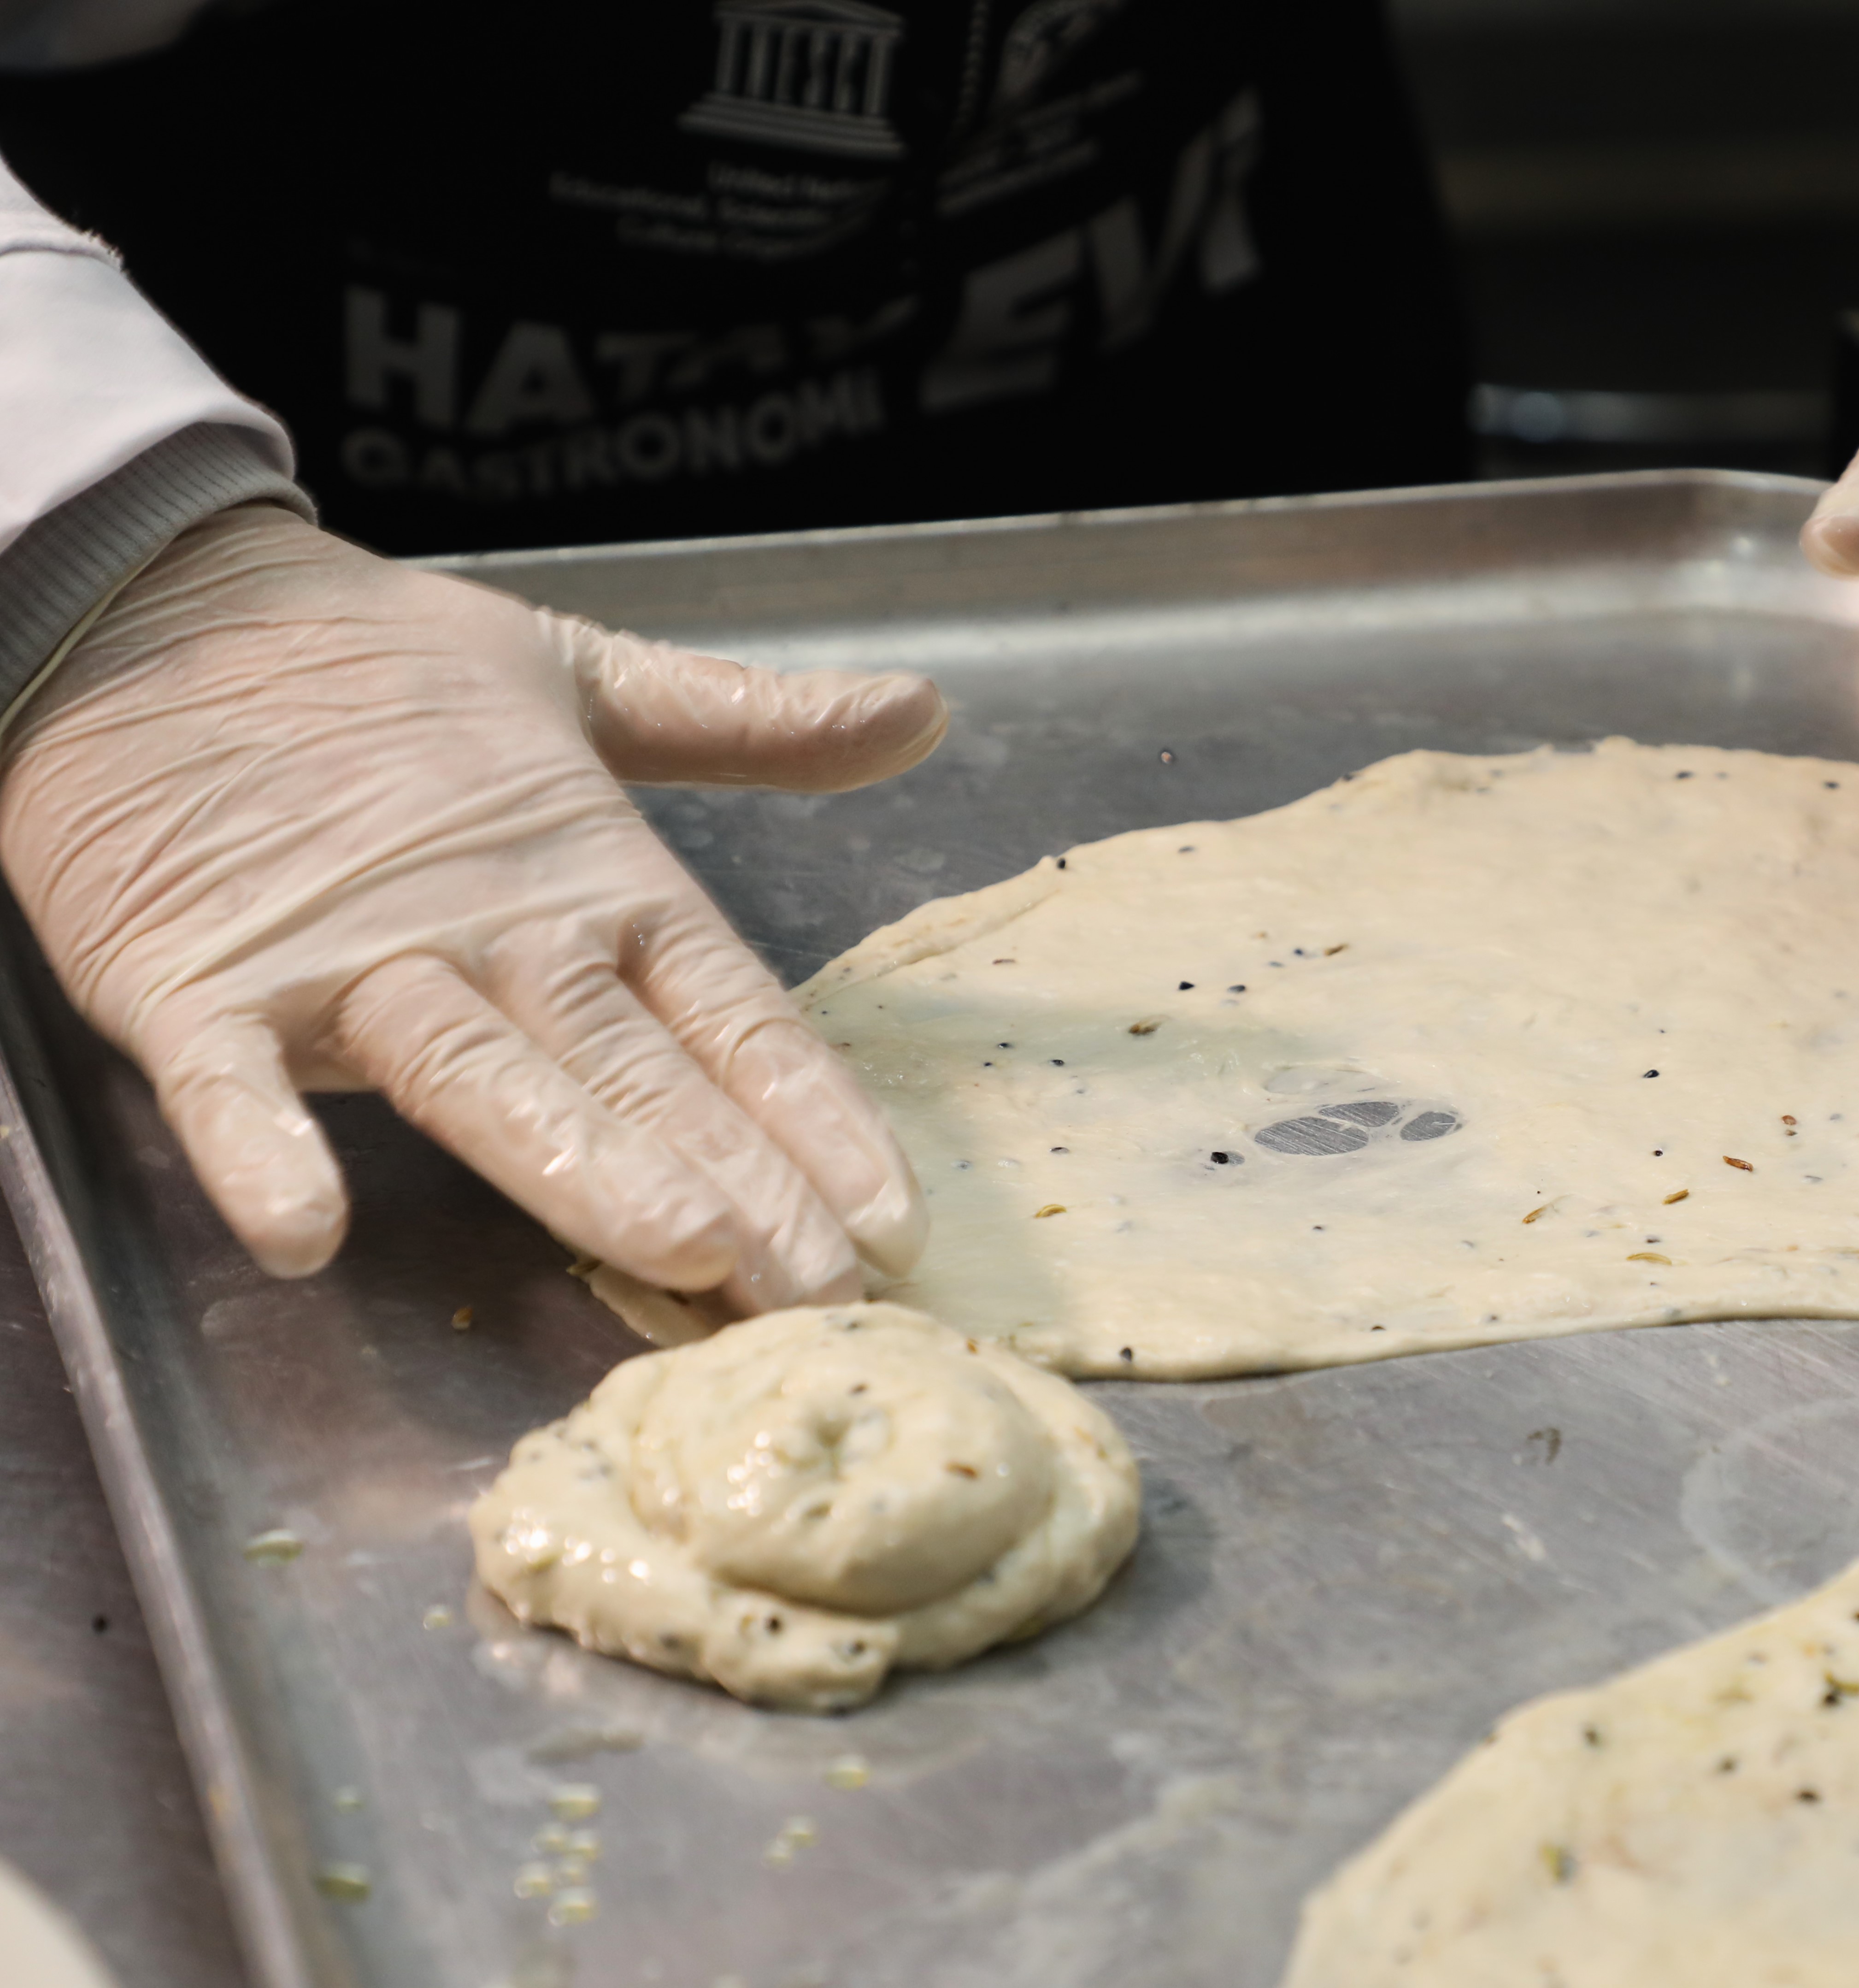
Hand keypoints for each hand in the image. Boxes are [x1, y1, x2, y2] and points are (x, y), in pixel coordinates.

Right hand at [0, 506, 947, 1308]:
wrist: (151, 599)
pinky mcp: (192, 974)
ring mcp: (340, 956)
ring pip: (480, 1074)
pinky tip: (304, 1230)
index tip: (891, 1223)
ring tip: (679, 1250)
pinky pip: (225, 1077)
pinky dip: (259, 1146)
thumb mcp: (585, 678)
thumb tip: (922, 710)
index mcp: (588, 871)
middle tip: (822, 1291)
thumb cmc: (379, 667)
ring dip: (578, 1163)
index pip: (732, 1013)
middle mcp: (487, 925)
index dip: (816, 1115)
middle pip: (634, 1069)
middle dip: (737, 1182)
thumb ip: (750, 721)